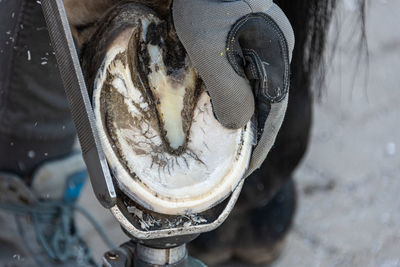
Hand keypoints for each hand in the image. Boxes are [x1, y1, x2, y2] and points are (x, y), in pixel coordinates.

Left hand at [173, 0, 293, 175]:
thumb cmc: (206, 5)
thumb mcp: (212, 51)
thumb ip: (230, 91)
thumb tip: (238, 127)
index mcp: (274, 60)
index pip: (273, 113)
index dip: (261, 144)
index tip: (248, 169)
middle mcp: (274, 55)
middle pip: (268, 105)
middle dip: (253, 134)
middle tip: (237, 161)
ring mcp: (264, 46)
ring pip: (258, 92)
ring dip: (246, 117)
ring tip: (230, 142)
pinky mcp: (250, 40)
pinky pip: (248, 78)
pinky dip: (238, 98)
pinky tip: (225, 107)